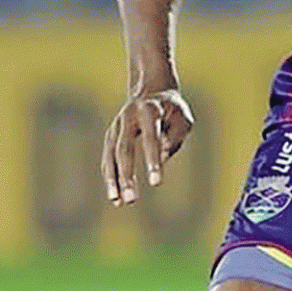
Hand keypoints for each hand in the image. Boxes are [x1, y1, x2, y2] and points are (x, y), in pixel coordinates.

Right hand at [101, 88, 193, 205]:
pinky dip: (110, 177)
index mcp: (149, 110)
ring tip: (119, 201)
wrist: (151, 88)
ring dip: (113, 179)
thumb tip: (162, 158)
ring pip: (111, 155)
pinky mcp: (111, 135)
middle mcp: (128, 117)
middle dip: (127, 175)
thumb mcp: (183, 118)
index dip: (152, 160)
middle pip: (124, 149)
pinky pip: (108, 158)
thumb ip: (176, 136)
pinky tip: (115, 196)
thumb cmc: (173, 108)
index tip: (156, 183)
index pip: (150, 138)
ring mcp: (116, 125)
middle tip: (132, 199)